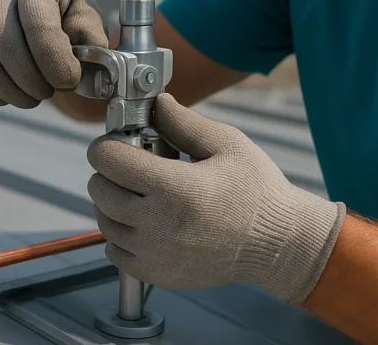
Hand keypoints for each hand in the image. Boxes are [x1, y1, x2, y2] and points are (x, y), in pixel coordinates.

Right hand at [0, 0, 107, 107]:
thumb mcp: (87, 16)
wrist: (34, 2)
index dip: (54, 60)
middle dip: (32, 80)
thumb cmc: (65, 11)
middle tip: (50, 92)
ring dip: (11, 91)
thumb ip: (91, 39)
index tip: (70, 80)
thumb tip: (84, 68)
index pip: (38, 24)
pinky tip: (10, 95)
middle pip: (6, 46)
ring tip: (34, 96)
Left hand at [87, 94, 345, 302]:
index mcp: (177, 188)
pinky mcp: (157, 275)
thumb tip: (155, 103)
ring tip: (144, 190)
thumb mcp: (227, 144)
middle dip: (110, 170)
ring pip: (104, 220)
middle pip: (100, 189)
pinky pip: (114, 250)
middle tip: (136, 164)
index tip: (121, 141)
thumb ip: (184, 123)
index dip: (109, 145)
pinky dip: (121, 231)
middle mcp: (159, 226)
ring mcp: (155, 255)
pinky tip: (147, 218)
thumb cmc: (256, 190)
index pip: (109, 161)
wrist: (276, 244)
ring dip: (113, 200)